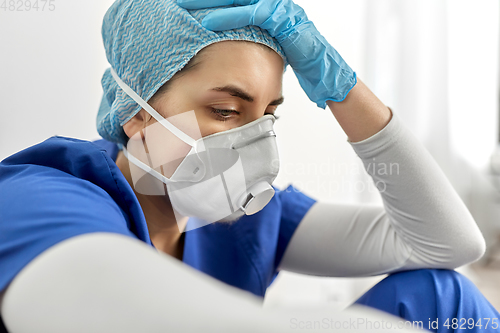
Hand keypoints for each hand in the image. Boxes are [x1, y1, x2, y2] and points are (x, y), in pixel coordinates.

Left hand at [177, 0, 356, 107]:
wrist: (323, 71)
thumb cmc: (297, 60)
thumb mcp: (268, 47)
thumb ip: (251, 39)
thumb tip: (230, 45)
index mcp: (267, 8)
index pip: (235, 1)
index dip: (213, 3)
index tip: (188, 5)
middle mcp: (273, 4)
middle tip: (178, 1)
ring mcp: (279, 8)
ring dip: (213, 4)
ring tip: (187, 8)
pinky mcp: (283, 17)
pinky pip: (253, 13)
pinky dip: (230, 16)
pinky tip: (209, 23)